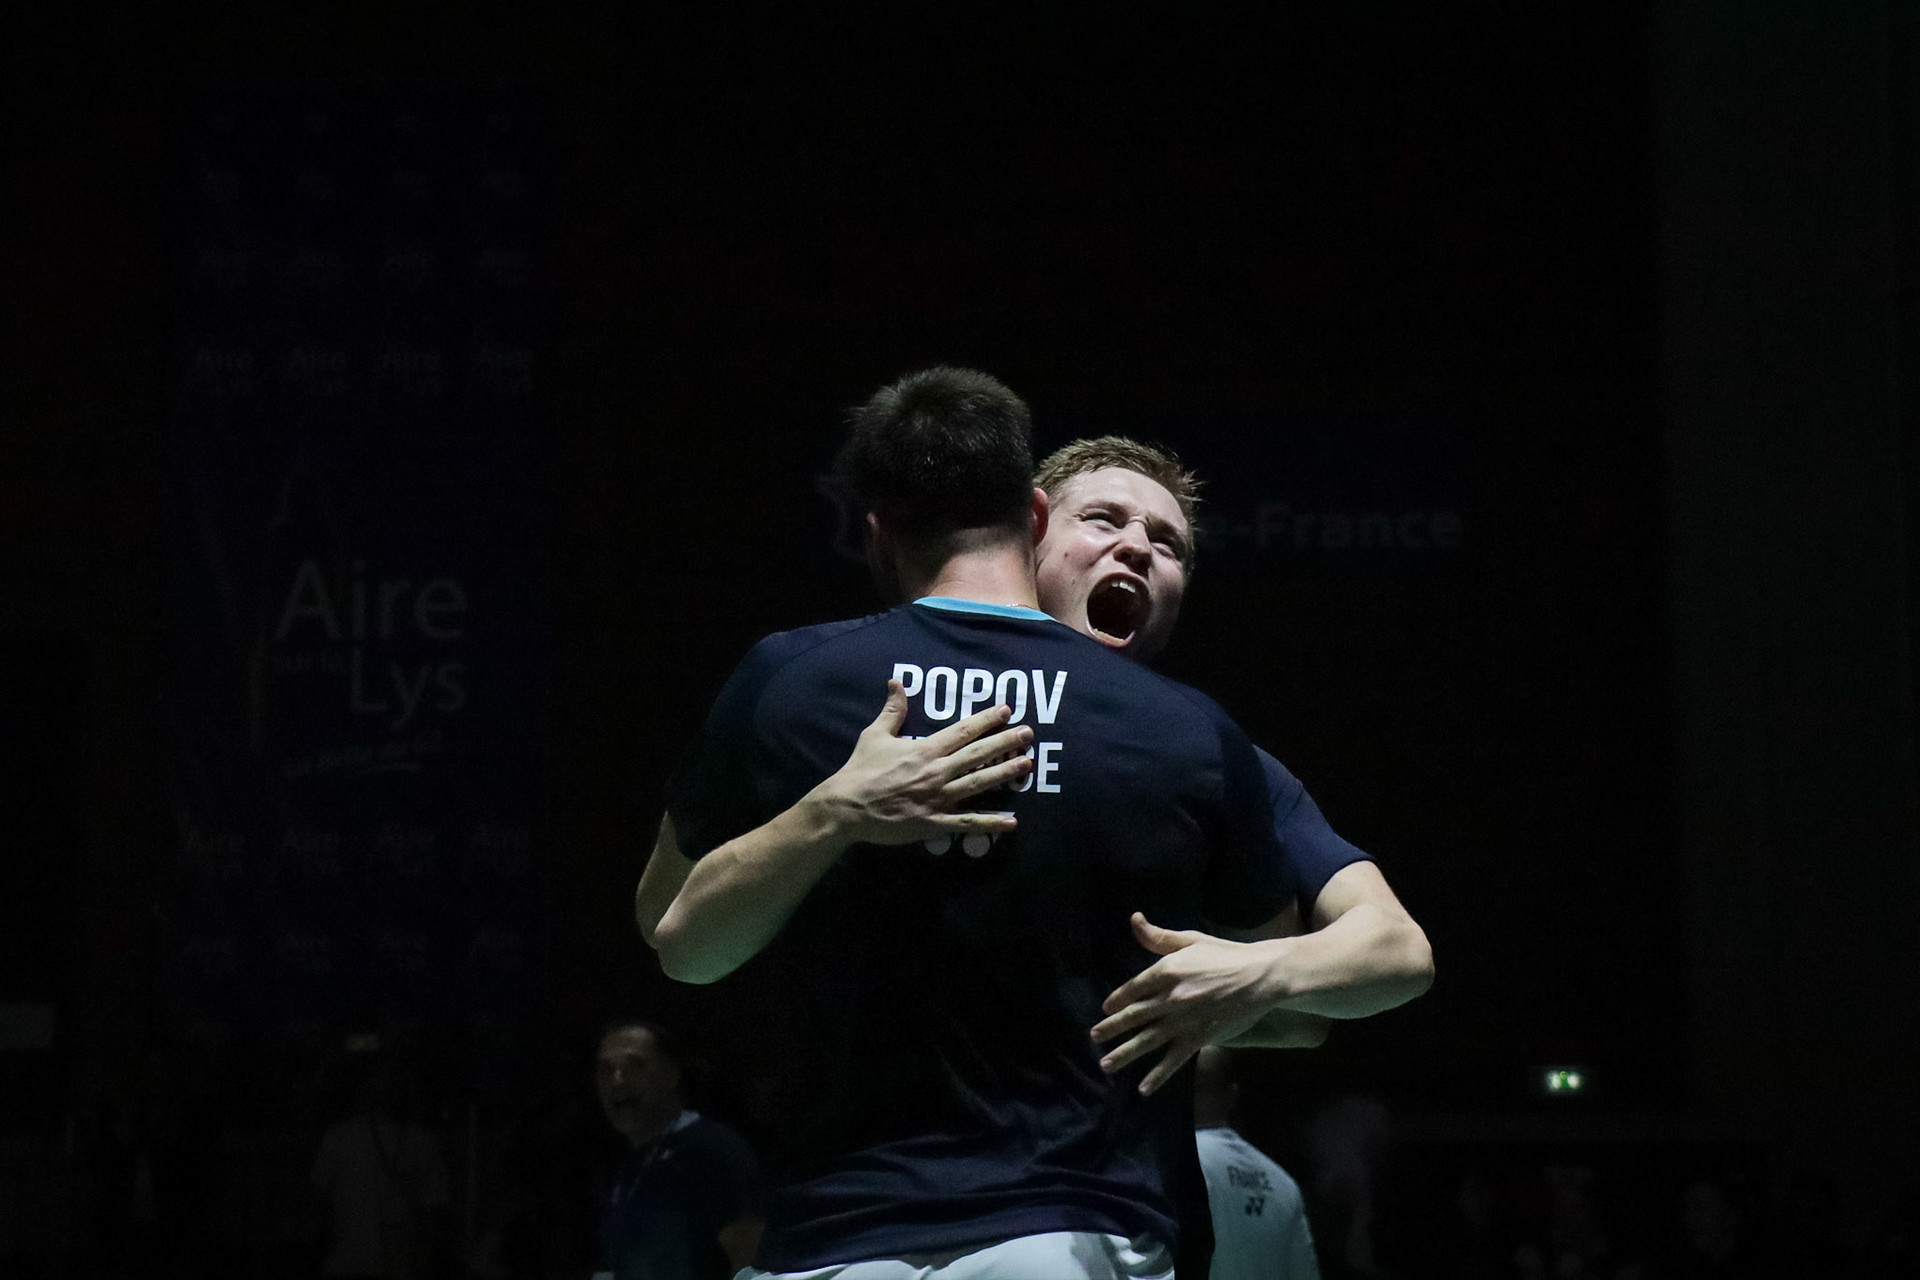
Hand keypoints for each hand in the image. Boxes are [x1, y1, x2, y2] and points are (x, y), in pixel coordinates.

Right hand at [807, 680, 1033, 846]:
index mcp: (925, 749)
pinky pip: (966, 822)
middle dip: (1005, 742)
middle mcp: (936, 771)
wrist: (846, 807)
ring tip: (1028, 764)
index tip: (1007, 710)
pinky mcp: (933, 822)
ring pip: (979, 784)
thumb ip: (892, 710)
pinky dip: (990, 823)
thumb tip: (897, 682)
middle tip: (1028, 733)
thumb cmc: (861, 770)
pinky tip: (1011, 822)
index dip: (987, 720)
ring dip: (1005, 774)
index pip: (963, 731)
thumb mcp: (875, 734)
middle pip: (978, 754)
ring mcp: (937, 798)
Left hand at [1090, 912, 1282, 1095]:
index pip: (1133, 988)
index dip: (1117, 999)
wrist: (1260, 976)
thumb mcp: (1190, 940)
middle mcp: (1169, 998)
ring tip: (1105, 1065)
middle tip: (1094, 1037)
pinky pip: (1173, 1060)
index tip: (1106, 1009)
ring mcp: (1183, 1021)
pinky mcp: (1199, 1038)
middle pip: (1134, 1016)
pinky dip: (1158, 1076)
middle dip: (1111, 1028)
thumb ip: (1159, 937)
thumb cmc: (1226, 954)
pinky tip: (1144, 1089)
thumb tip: (1134, 919)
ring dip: (1124, 1054)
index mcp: (1166, 971)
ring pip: (1146, 1040)